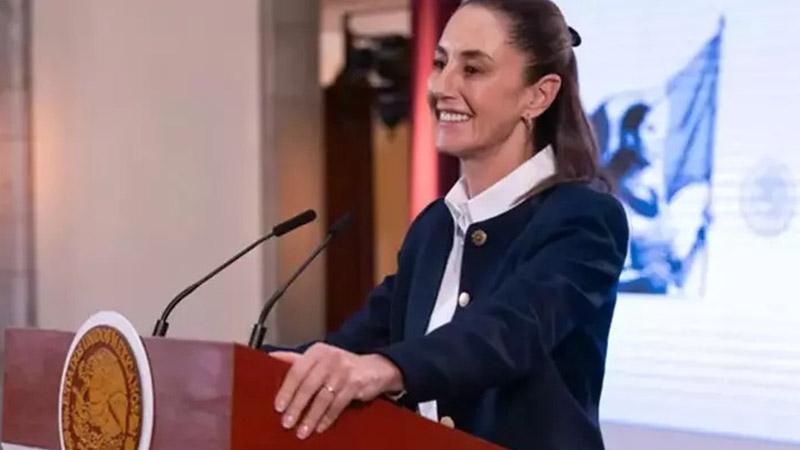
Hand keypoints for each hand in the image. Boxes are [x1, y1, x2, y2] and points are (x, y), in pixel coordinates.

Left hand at [271, 343, 403, 439]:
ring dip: (311, 417)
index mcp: (317, 351)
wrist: (375, 368)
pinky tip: (320, 427)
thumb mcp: (320, 358)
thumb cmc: (341, 365)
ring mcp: (344, 370)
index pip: (296, 371)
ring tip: (302, 431)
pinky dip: (327, 418)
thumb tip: (271, 358)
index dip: (286, 390)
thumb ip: (297, 360)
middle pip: (308, 385)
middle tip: (287, 423)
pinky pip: (338, 404)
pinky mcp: (356, 383)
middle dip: (296, 407)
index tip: (278, 407)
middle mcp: (330, 358)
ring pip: (323, 398)